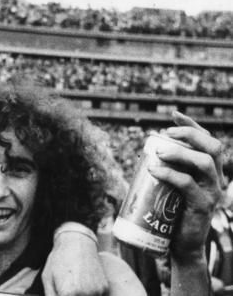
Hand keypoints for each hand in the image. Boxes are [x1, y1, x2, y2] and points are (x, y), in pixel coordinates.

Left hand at [42, 231, 107, 295]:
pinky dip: (91, 294)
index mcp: (67, 294)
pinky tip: (84, 283)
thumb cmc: (59, 259)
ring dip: (82, 295)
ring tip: (75, 284)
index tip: (62, 293)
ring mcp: (96, 292)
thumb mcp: (48, 278)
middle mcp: (84, 295)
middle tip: (69, 290)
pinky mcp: (104, 288)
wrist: (77, 242)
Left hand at [149, 112, 222, 262]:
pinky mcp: (202, 206)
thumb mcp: (170, 187)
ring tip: (159, 152)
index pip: (207, 141)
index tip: (173, 115)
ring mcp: (212, 192)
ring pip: (204, 163)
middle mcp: (216, 179)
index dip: (192, 125)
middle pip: (213, 147)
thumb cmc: (172, 213)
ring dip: (180, 152)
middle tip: (164, 136)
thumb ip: (166, 170)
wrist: (180, 245)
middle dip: (189, 135)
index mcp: (210, 171)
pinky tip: (154, 169)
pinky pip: (189, 185)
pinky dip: (171, 174)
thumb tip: (143, 153)